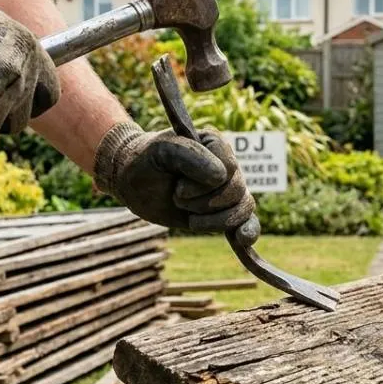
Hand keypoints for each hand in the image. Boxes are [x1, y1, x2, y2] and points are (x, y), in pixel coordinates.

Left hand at [92, 121, 255, 232]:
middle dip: (204, 202)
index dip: (204, 183)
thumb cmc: (145, 161)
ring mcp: (226, 190)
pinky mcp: (223, 212)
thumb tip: (220, 177)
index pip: (228, 167)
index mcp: (214, 144)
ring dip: (214, 220)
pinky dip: (249, 231)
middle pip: (236, 190)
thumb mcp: (160, 151)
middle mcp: (226, 165)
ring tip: (190, 217)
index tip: (178, 185)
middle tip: (177, 197)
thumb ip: (188, 155)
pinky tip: (242, 239)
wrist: (133, 182)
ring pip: (242, 207)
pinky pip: (248, 221)